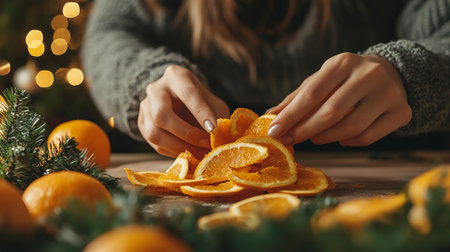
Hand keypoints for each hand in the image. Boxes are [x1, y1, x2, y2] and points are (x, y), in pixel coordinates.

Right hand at [138, 65, 229, 156]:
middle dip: (186, 134)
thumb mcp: (213, 102)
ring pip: (155, 132)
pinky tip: (188, 152)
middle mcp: (155, 89)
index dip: (201, 113)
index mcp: (176, 76)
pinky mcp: (142, 123)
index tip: (214, 129)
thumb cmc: (201, 101)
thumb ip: (218, 116)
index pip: (187, 93)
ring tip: (199, 153)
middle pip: (162, 114)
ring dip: (179, 147)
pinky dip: (173, 152)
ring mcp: (145, 106)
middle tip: (206, 144)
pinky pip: (154, 143)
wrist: (180, 100)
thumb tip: (220, 137)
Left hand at [267, 53, 411, 145]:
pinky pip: (367, 137)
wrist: (391, 73)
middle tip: (290, 140)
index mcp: (343, 62)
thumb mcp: (321, 80)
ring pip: (350, 128)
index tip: (273, 132)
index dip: (290, 116)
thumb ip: (296, 99)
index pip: (311, 94)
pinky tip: (341, 137)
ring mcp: (389, 94)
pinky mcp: (401, 112)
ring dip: (325, 138)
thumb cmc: (346, 79)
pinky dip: (348, 142)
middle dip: (305, 131)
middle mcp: (369, 75)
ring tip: (314, 137)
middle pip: (331, 113)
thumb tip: (268, 117)